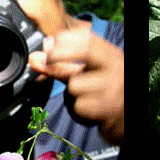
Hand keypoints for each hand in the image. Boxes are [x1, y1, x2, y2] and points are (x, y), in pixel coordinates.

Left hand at [29, 31, 123, 145]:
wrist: (124, 120)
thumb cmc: (103, 92)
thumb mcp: (88, 73)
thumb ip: (62, 65)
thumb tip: (35, 58)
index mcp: (112, 56)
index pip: (89, 39)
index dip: (65, 39)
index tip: (48, 44)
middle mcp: (116, 69)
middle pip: (86, 51)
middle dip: (61, 53)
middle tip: (45, 60)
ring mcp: (113, 89)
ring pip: (75, 84)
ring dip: (71, 92)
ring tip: (83, 95)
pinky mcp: (107, 109)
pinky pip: (78, 105)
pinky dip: (77, 109)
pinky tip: (88, 109)